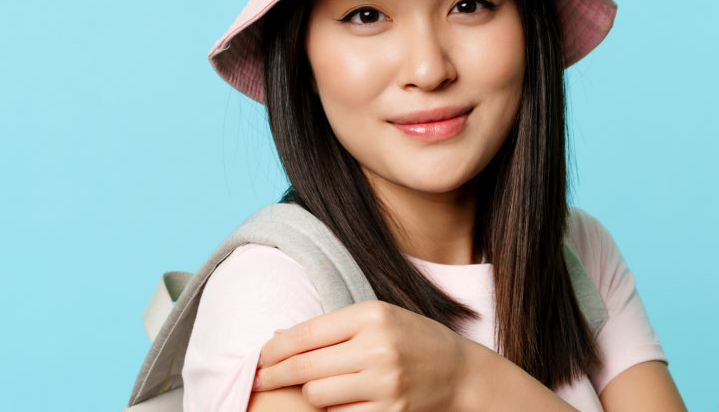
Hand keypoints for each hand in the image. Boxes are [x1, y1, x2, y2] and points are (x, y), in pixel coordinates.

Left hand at [254, 300, 481, 411]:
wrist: (459, 373)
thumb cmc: (411, 340)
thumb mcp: (377, 318)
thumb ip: (331, 327)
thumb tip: (278, 339)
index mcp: (371, 316)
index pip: (306, 334)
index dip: (274, 350)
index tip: (259, 358)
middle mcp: (377, 348)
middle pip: (305, 368)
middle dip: (275, 376)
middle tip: (259, 379)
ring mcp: (385, 383)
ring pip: (318, 395)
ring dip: (310, 393)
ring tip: (317, 386)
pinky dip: (334, 410)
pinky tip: (341, 401)